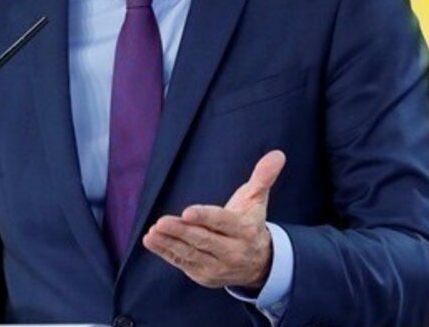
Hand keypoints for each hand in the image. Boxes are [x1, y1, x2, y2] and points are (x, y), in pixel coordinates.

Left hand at [144, 149, 285, 289]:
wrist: (257, 262)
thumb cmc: (251, 222)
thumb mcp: (257, 200)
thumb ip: (263, 177)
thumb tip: (277, 154)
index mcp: (244, 229)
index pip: (222, 222)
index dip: (204, 217)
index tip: (187, 212)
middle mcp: (232, 250)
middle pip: (203, 240)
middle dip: (181, 231)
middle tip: (161, 222)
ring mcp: (217, 266)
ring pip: (190, 253)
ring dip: (169, 243)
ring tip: (152, 232)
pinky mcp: (204, 275)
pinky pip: (182, 263)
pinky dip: (166, 253)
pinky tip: (151, 241)